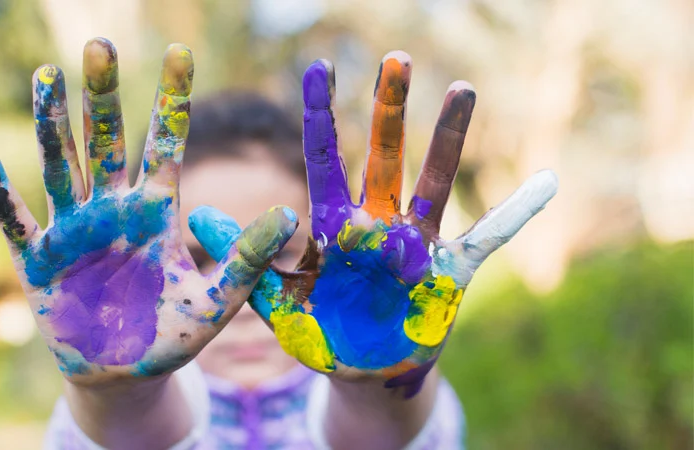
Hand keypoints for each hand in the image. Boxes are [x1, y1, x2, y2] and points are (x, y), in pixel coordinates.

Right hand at [0, 39, 297, 385]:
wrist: (124, 376)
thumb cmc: (172, 336)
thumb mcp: (215, 301)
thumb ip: (246, 258)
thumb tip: (288, 213)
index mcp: (156, 211)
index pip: (166, 144)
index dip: (172, 101)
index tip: (180, 52)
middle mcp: (113, 208)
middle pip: (107, 141)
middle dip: (103, 97)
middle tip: (102, 46)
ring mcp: (73, 229)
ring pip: (62, 166)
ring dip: (52, 124)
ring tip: (46, 76)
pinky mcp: (37, 258)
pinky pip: (16, 218)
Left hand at [191, 52, 556, 396]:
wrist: (363, 374)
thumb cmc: (322, 335)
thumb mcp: (277, 303)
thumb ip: (247, 258)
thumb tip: (199, 215)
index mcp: (334, 230)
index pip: (326, 161)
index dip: (321, 117)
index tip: (317, 68)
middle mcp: (378, 226)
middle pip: (384, 158)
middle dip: (388, 112)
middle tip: (394, 60)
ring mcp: (416, 246)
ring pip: (435, 182)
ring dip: (448, 139)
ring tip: (462, 89)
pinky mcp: (449, 274)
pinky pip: (489, 238)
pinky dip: (516, 213)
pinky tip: (546, 181)